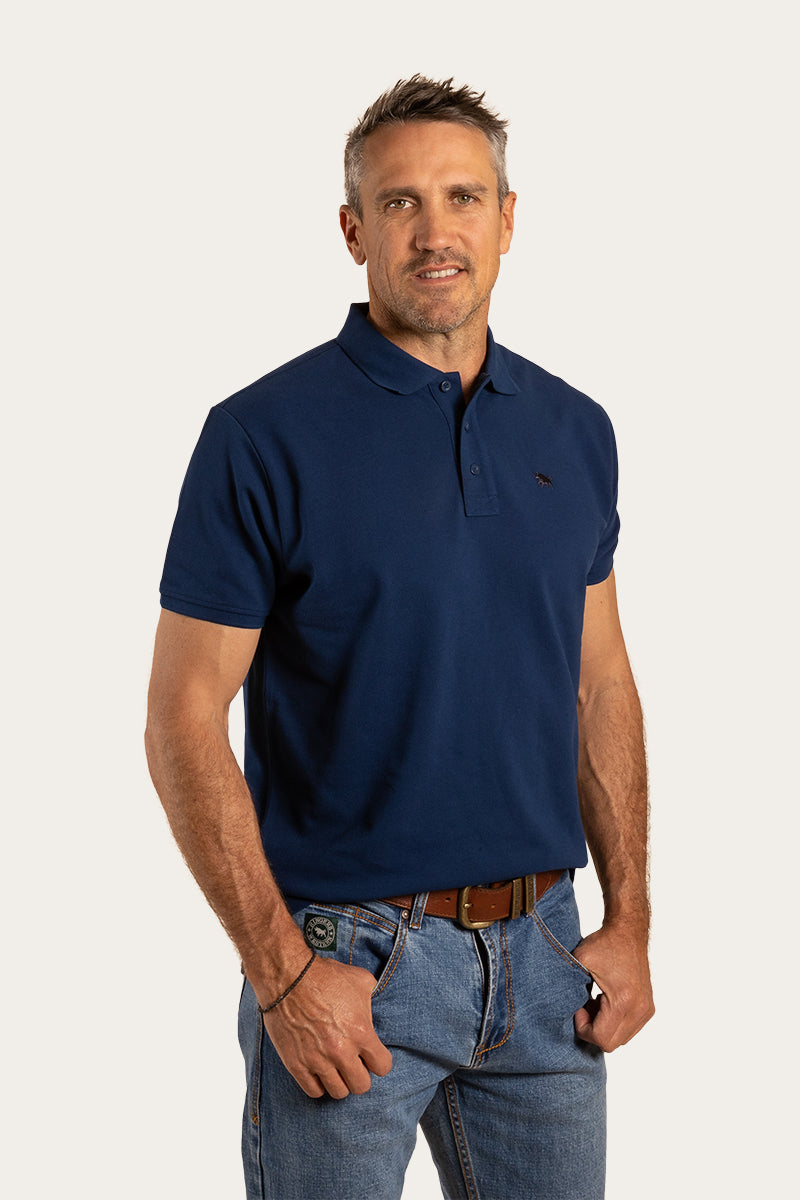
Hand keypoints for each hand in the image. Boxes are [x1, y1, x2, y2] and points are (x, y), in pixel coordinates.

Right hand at [262, 955, 392, 1098]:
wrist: (288, 977)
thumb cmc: (325, 976)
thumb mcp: (361, 980)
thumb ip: (373, 1001)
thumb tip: (374, 1010)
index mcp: (361, 1032)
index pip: (382, 1067)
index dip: (379, 1061)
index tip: (371, 1056)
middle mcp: (341, 1051)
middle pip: (361, 1086)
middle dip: (360, 1075)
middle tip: (353, 1063)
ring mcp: (318, 1060)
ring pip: (338, 1092)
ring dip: (340, 1081)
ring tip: (335, 1068)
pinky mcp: (296, 1065)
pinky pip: (313, 1091)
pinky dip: (318, 1084)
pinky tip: (318, 1071)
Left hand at [573, 923, 654, 1051]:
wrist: (628, 931)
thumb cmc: (604, 944)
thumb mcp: (580, 962)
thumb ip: (569, 988)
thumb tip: (561, 1009)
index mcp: (623, 1002)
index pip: (601, 1039)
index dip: (583, 1028)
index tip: (578, 1008)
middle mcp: (640, 1009)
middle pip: (612, 1043)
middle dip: (593, 1030)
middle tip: (584, 1008)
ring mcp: (646, 1010)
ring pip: (621, 1038)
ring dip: (604, 1027)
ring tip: (594, 1003)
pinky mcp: (648, 1007)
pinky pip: (629, 1029)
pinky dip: (615, 1022)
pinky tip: (605, 1002)